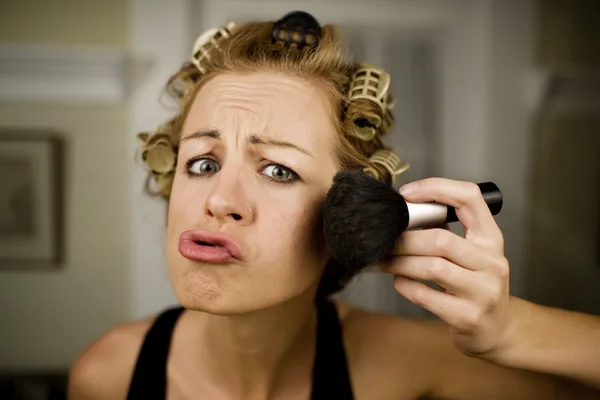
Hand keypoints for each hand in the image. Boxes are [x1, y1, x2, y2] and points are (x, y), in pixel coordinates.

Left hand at [379, 178, 515, 359]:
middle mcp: (492, 264)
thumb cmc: (475, 286)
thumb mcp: (471, 255)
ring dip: (400, 262)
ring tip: (386, 260)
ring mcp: (483, 292)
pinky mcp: (467, 317)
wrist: (497, 331)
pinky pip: (424, 295)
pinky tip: (399, 280)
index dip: (436, 188)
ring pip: (432, 267)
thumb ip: (446, 232)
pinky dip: (404, 284)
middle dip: (405, 238)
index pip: (470, 198)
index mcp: (491, 240)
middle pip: (441, 239)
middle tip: (386, 239)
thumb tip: (406, 212)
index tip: (407, 194)